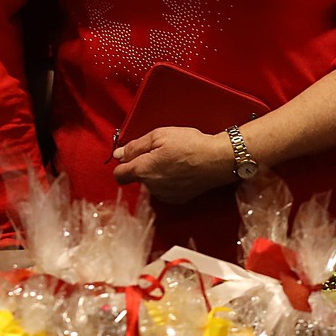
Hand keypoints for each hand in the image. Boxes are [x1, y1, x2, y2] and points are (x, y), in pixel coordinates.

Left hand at [111, 125, 237, 202]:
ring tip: (173, 160)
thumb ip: (134, 146)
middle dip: (143, 166)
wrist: (217, 160)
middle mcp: (151, 187)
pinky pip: (164, 191)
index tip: (131, 157)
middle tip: (159, 152)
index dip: (123, 164)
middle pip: (137, 178)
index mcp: (143, 170)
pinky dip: (168, 182)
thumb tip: (119, 154)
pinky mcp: (178, 199)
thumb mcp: (158, 136)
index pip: (119, 175)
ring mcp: (164, 195)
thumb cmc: (189, 145)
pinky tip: (180, 171)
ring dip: (156, 175)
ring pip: (151, 185)